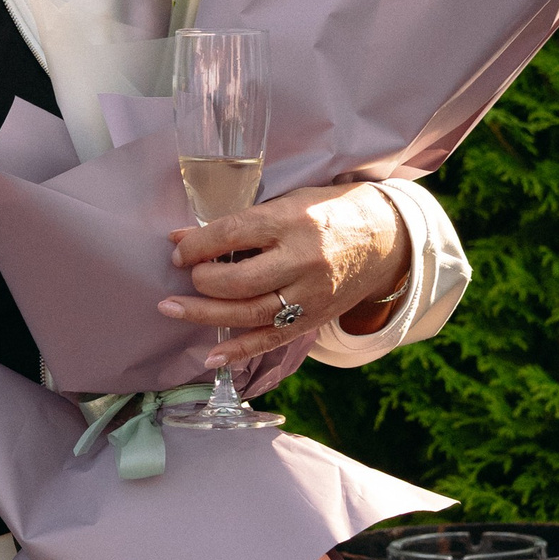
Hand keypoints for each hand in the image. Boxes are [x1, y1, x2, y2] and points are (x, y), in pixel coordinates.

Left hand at [159, 184, 411, 362]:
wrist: (386, 239)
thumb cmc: (328, 213)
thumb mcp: (289, 202)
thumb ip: (242, 221)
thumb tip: (183, 238)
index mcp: (292, 221)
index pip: (232, 234)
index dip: (197, 245)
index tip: (177, 250)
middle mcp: (302, 260)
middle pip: (239, 280)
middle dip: (202, 281)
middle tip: (185, 276)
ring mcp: (310, 294)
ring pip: (250, 313)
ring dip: (205, 314)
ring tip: (172, 309)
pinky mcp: (314, 319)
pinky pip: (272, 339)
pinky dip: (239, 350)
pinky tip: (210, 357)